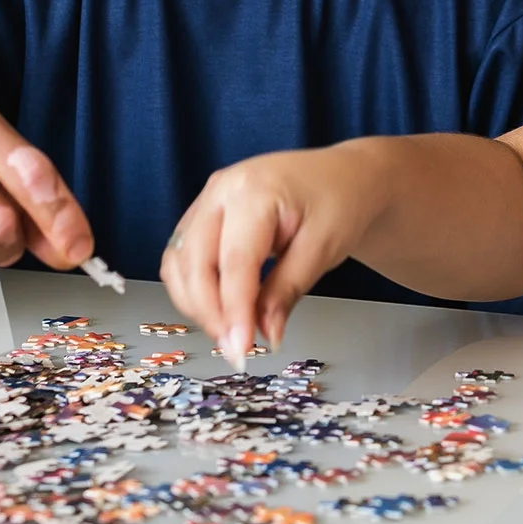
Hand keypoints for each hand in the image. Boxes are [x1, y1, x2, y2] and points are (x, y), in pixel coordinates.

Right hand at [161, 145, 388, 364]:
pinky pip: (182, 257)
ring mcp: (208, 199)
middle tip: (236, 348)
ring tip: (231, 332)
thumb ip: (287, 291)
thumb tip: (265, 334)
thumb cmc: (339, 202)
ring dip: (197, 304)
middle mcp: (221, 190)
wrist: (343, 176)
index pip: (234, 261)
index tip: (240, 348)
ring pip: (179, 262)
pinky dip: (193, 289)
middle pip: (195, 262)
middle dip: (210, 312)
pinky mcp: (203, 214)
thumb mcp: (323, 249)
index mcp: (254, 190)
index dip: (233, 310)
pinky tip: (219, 310)